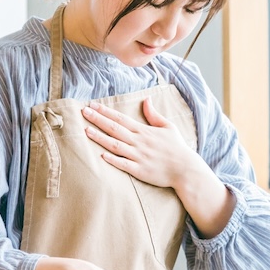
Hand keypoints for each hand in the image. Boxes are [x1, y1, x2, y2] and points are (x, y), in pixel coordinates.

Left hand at [81, 98, 197, 188]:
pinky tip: (101, 155)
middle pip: (115, 129)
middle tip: (84, 112)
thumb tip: (146, 99)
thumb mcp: (168, 126)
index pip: (121, 118)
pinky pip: (123, 164)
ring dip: (100, 137)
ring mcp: (138, 156)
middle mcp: (139, 142)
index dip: (106, 111)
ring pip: (115, 145)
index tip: (93, 105)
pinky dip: (112, 159)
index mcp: (144, 131)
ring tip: (86, 130)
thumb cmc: (177, 147)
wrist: (185, 169)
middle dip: (98, 120)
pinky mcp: (140, 170)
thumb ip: (154, 114)